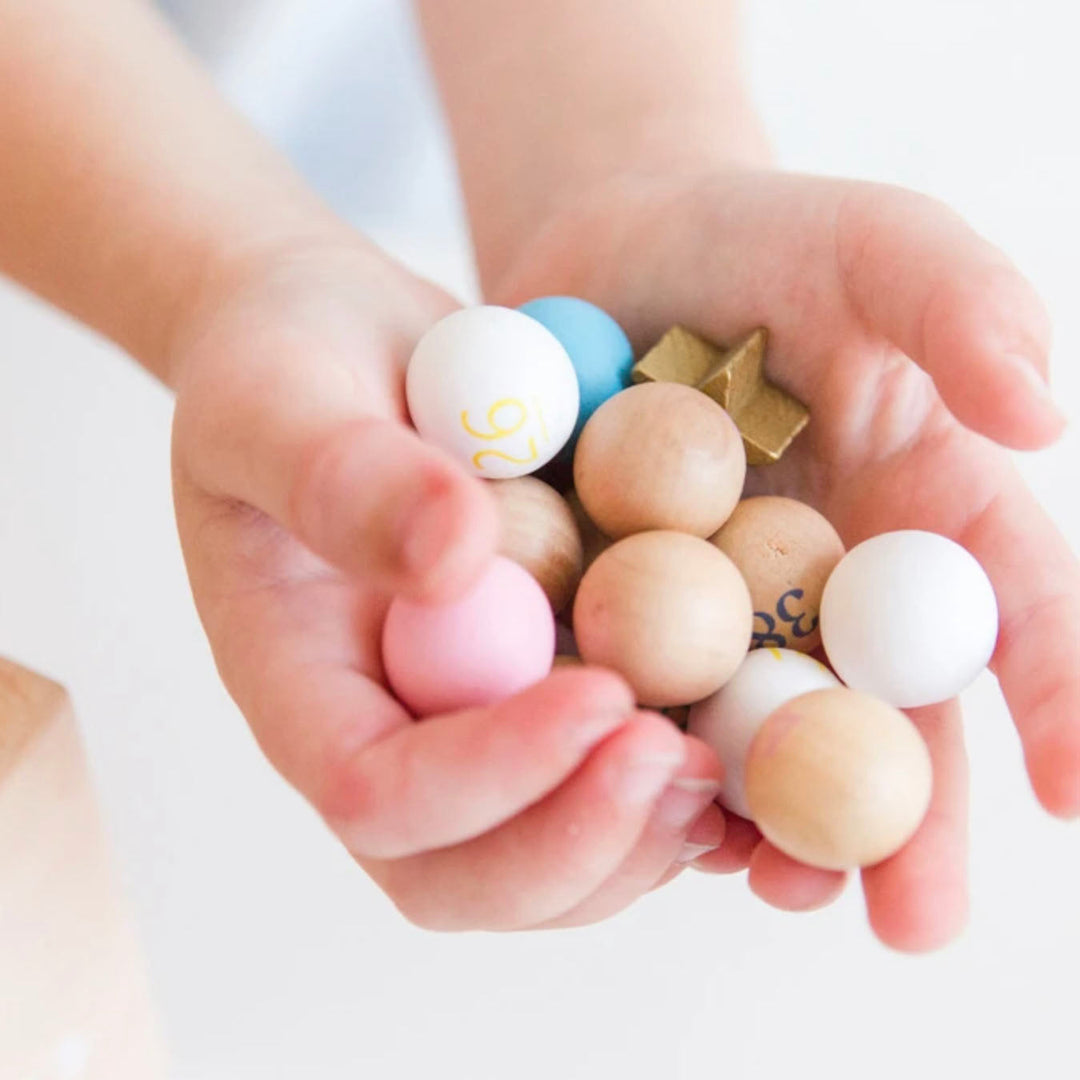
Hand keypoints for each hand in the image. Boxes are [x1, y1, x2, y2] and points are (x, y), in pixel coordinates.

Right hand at [170, 240, 726, 930]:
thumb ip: (339, 473)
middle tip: (675, 762)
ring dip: (642, 838)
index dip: (485, 775)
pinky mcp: (542, 691)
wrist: (352, 351)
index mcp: (299, 686)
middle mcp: (388, 732)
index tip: (597, 693)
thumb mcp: (279, 396)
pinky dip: (685, 790)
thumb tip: (455, 558)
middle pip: (463, 875)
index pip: (374, 793)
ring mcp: (469, 725)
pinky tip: (749, 736)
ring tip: (725, 764)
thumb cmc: (286, 367)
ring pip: (548, 862)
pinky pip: (610, 784)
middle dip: (576, 842)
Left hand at [491, 168, 1075, 950]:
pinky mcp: (621, 608)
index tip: (1075, 792)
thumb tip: (1040, 413)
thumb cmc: (754, 241)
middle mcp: (833, 579)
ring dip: (774, 819)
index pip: (1005, 601)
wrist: (610, 253)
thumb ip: (959, 305)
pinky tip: (647, 814)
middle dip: (904, 815)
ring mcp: (726, 607)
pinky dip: (649, 752)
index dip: (1055, 688)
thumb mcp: (866, 243)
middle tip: (911, 922)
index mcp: (918, 504)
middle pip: (883, 707)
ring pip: (764, 732)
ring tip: (777, 888)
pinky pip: (643, 694)